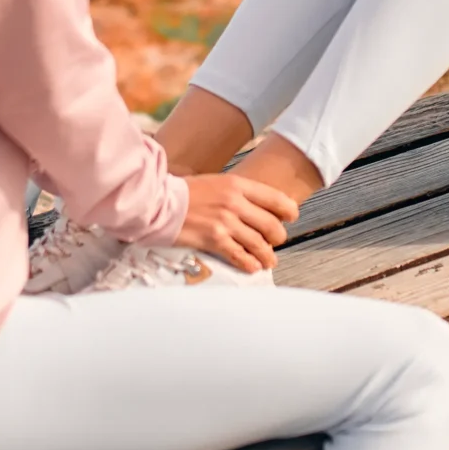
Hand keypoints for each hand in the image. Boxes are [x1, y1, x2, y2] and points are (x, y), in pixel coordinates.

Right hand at [175, 172, 298, 272]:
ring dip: (267, 255)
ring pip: (259, 243)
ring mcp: (225, 222)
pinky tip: (253, 267)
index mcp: (237, 185)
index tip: (291, 217)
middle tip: (276, 241)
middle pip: (271, 224)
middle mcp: (235, 203)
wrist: (157, 201)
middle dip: (278, 237)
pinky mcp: (214, 240)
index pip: (275, 198)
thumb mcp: (215, 182)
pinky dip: (249, 263)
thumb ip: (237, 193)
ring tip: (269, 261)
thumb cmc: (184, 192)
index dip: (288, 211)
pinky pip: (239, 255)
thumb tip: (255, 208)